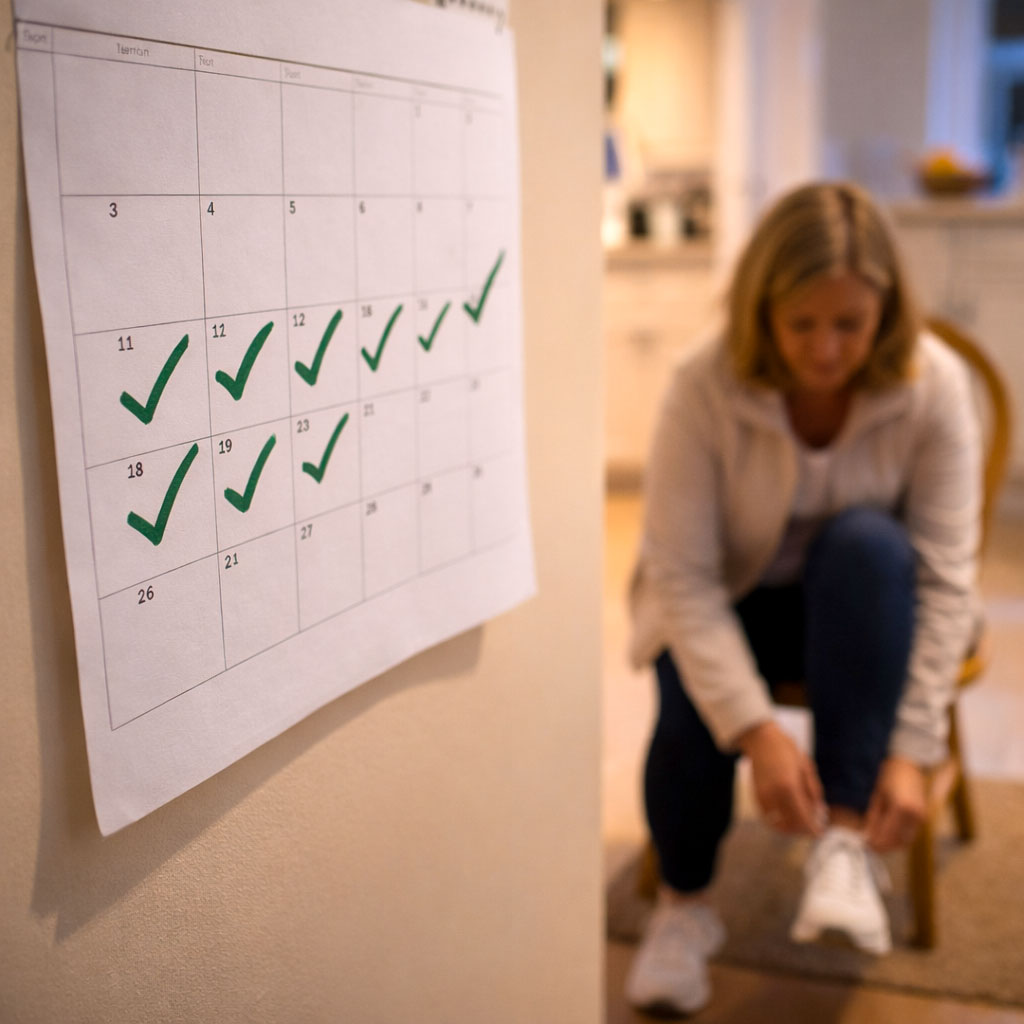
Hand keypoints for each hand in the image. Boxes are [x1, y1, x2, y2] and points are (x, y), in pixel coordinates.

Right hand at [738, 720, 825, 836]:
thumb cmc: (786, 750)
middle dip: (802, 830)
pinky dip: (778, 820)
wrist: (762, 739)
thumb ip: (813, 792)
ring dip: (790, 827)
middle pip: (790, 824)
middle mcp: (774, 794)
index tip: (820, 833)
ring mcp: (763, 796)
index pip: (803, 818)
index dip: (812, 829)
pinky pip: (768, 816)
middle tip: (811, 828)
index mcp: (789, 787)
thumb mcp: (806, 768)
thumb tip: (819, 812)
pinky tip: (787, 815)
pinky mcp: (756, 795)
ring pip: (777, 823)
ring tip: (800, 823)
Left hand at [864, 756, 926, 851]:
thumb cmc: (889, 776)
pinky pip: (911, 834)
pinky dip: (900, 839)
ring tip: (877, 842)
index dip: (876, 842)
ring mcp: (921, 817)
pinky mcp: (924, 817)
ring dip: (892, 845)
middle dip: (884, 846)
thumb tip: (867, 834)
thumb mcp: (877, 795)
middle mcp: (914, 815)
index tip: (866, 845)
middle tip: (870, 846)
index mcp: (901, 807)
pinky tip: (888, 836)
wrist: (908, 765)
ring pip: (906, 840)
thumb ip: (873, 817)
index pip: (888, 834)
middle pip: (898, 841)